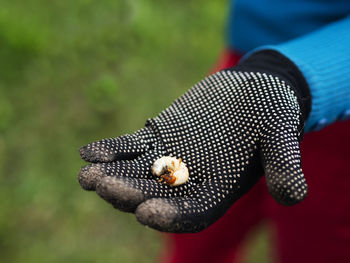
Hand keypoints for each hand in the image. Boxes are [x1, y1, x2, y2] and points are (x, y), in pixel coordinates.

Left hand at [78, 51, 310, 232]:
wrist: (254, 94)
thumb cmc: (272, 116)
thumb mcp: (282, 137)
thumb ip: (284, 165)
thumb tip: (293, 195)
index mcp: (217, 189)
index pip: (191, 213)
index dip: (170, 216)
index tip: (146, 213)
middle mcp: (189, 181)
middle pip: (154, 195)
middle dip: (128, 194)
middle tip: (103, 187)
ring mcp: (169, 159)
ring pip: (135, 173)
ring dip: (110, 175)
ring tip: (86, 176)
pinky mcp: (158, 137)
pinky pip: (131, 146)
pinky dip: (111, 149)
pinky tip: (88, 152)